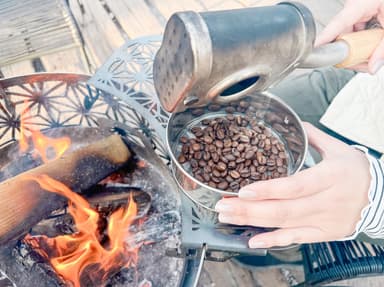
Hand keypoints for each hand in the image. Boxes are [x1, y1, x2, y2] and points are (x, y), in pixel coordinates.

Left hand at [215, 123, 370, 247]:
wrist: (382, 197)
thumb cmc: (357, 171)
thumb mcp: (338, 149)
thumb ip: (313, 136)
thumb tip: (292, 124)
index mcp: (329, 177)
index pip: (294, 186)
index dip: (268, 190)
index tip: (242, 191)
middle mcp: (326, 201)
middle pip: (283, 209)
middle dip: (249, 209)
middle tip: (222, 206)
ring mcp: (324, 221)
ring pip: (285, 225)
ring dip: (253, 222)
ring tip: (228, 217)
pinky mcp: (324, 233)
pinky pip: (296, 239)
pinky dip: (273, 241)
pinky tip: (252, 240)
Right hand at [315, 0, 383, 73]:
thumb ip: (383, 48)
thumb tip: (373, 67)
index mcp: (361, 3)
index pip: (338, 23)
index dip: (325, 38)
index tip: (313, 49)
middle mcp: (356, 7)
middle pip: (343, 35)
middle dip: (352, 53)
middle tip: (364, 65)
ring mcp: (359, 11)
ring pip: (350, 37)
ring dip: (359, 51)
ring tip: (372, 58)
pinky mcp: (364, 15)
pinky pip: (357, 33)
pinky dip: (364, 44)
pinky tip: (372, 50)